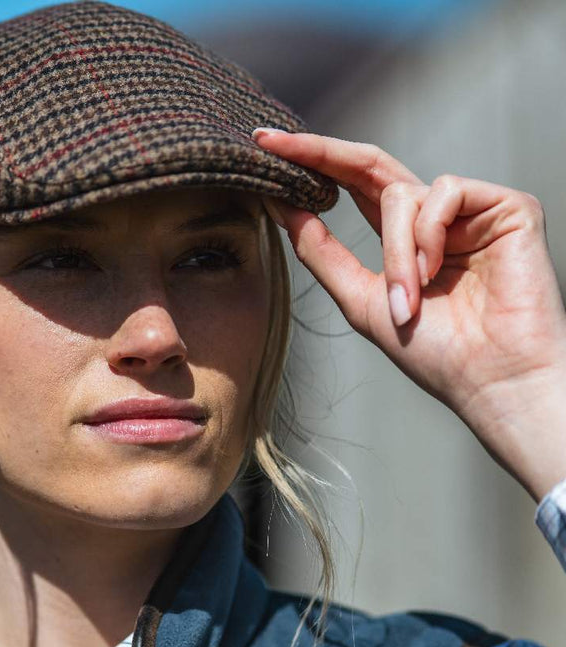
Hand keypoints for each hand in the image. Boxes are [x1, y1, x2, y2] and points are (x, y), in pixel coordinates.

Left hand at [252, 128, 565, 502]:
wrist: (490, 379)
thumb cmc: (435, 353)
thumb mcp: (361, 300)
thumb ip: (323, 253)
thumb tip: (282, 208)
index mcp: (405, 240)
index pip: (354, 188)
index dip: (313, 166)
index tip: (264, 148)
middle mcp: (436, 219)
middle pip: (371, 166)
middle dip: (319, 153)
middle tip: (272, 142)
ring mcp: (471, 211)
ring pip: (403, 194)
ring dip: (394, 250)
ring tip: (407, 297)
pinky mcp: (507, 206)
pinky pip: (445, 192)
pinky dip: (428, 235)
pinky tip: (434, 272)